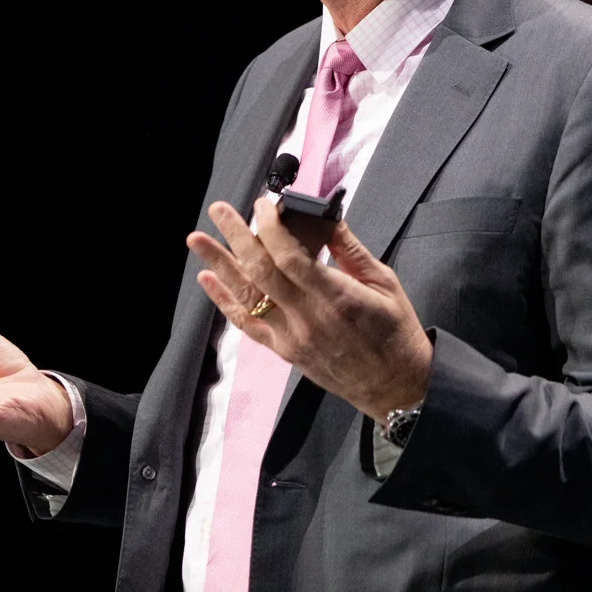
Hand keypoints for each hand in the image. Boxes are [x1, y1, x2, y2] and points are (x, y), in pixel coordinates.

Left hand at [187, 200, 431, 422]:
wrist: (393, 386)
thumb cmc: (395, 330)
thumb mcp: (384, 282)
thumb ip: (350, 250)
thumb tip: (325, 217)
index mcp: (337, 297)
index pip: (291, 258)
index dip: (271, 228)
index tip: (263, 205)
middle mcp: (307, 318)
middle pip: (261, 272)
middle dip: (236, 236)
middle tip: (218, 209)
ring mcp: (291, 338)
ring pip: (247, 296)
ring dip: (220, 264)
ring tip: (197, 239)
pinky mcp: (284, 351)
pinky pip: (247, 325)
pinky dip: (225, 301)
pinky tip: (208, 279)